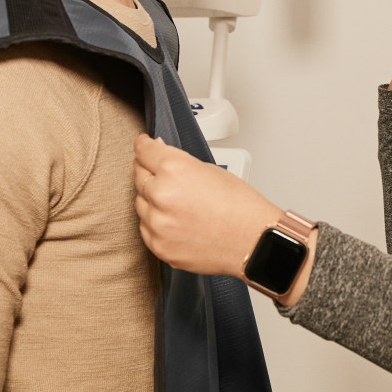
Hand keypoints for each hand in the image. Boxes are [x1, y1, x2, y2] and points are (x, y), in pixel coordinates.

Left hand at [133, 134, 281, 277]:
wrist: (253, 240)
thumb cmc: (240, 206)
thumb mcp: (211, 170)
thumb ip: (181, 165)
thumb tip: (162, 164)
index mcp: (174, 170)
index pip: (144, 151)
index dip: (144, 145)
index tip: (143, 145)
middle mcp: (161, 195)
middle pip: (139, 175)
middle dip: (149, 171)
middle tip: (165, 175)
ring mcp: (157, 223)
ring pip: (140, 203)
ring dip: (152, 198)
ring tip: (178, 202)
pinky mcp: (158, 246)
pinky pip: (146, 227)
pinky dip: (156, 222)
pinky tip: (176, 219)